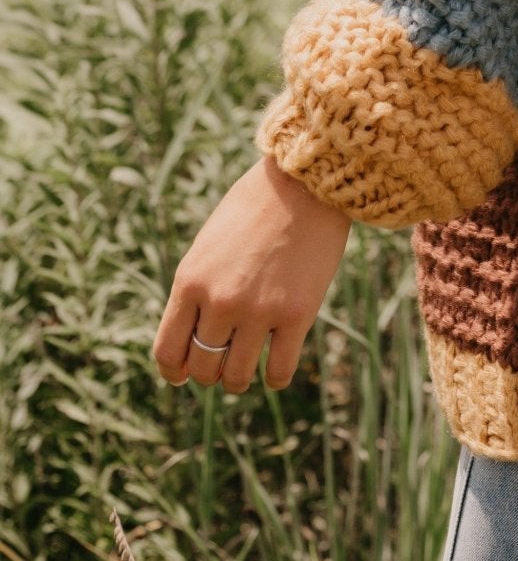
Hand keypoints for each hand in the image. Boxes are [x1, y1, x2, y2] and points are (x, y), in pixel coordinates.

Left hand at [153, 157, 350, 394]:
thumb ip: (198, 289)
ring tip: (247, 369)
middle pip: (203, 368)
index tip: (184, 375)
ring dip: (239, 379)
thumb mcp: (210, 244)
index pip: (168, 352)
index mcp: (190, 281)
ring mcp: (259, 311)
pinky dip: (275, 377)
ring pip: (237, 378)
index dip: (175, 372)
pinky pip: (279, 372)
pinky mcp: (297, 314)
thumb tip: (196, 337)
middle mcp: (219, 301)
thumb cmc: (256, 206)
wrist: (306, 180)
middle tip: (224, 363)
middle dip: (211, 372)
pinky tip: (276, 367)